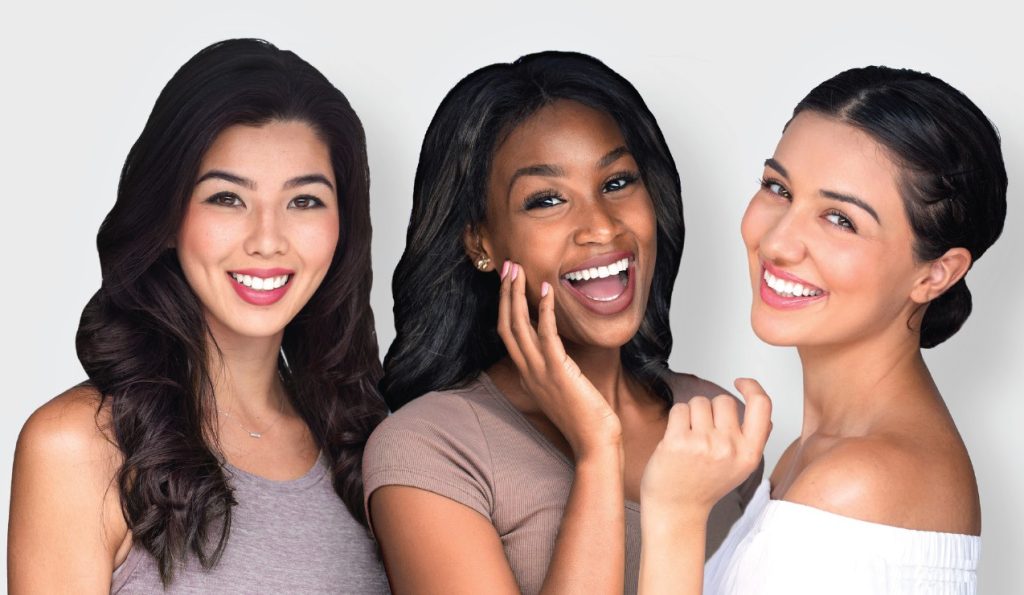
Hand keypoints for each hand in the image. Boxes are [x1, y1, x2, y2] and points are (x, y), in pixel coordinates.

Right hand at [497, 261, 622, 458]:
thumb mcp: (563, 390)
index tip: (509, 283)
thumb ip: (556, 371)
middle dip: (505, 294)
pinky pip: (546, 335)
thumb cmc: (586, 419)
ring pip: (518, 326)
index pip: (508, 335)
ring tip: (518, 270)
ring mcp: (540, 372)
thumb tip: (558, 353)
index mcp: (528, 375)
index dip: (506, 306)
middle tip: (508, 267)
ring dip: (517, 295)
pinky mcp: (558, 371)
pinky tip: (547, 291)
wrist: (595, 443)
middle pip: (506, 325)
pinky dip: (543, 311)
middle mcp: (528, 372)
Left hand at [641, 378, 771, 515]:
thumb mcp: (740, 467)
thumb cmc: (704, 486)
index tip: (741, 382)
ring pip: (699, 402)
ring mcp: (704, 444)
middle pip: (723, 400)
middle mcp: (729, 448)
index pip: (762, 406)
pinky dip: (676, 419)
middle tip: (703, 433)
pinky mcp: (678, 441)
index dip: (753, 387)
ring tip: (689, 439)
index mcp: (749, 454)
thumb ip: (753, 439)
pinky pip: (679, 409)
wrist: (676, 508)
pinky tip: (676, 439)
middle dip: (711, 409)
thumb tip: (763, 410)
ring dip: (691, 414)